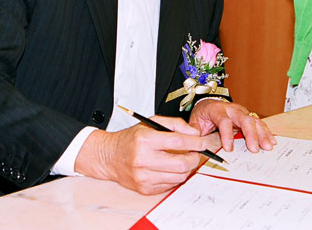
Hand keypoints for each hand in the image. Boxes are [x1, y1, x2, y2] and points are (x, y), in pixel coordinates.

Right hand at [74, 116, 205, 194]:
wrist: (109, 157)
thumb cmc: (130, 139)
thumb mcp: (150, 123)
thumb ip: (174, 125)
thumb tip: (194, 134)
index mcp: (145, 140)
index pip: (178, 141)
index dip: (195, 142)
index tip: (202, 142)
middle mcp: (143, 159)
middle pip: (181, 163)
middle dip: (194, 158)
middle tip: (196, 153)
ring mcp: (143, 177)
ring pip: (178, 176)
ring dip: (186, 168)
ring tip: (183, 160)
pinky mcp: (144, 188)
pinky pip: (170, 185)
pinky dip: (175, 177)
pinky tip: (171, 168)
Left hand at [188, 99, 275, 152]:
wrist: (208, 103)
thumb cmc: (203, 114)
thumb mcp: (194, 121)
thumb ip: (193, 131)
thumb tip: (192, 141)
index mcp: (216, 110)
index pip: (223, 121)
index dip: (226, 134)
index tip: (228, 148)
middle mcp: (231, 109)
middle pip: (243, 119)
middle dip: (250, 134)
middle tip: (254, 149)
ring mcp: (241, 112)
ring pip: (254, 120)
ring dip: (262, 133)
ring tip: (268, 146)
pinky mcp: (247, 116)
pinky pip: (259, 123)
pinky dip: (266, 131)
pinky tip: (272, 140)